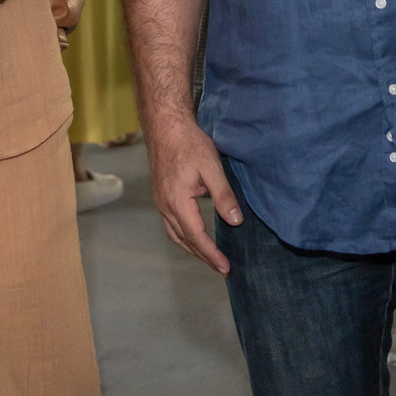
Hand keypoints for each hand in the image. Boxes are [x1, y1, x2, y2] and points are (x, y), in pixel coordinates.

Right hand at [143, 118, 241, 273]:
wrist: (165, 126)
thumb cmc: (189, 143)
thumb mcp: (212, 167)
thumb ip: (223, 195)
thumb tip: (235, 221)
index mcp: (178, 202)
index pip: (197, 237)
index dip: (212, 254)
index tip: (226, 267)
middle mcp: (165, 206)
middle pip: (185, 240)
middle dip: (204, 256)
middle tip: (222, 268)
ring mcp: (160, 202)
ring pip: (175, 235)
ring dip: (192, 248)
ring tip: (209, 257)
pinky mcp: (160, 196)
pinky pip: (171, 225)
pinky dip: (184, 236)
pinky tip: (193, 235)